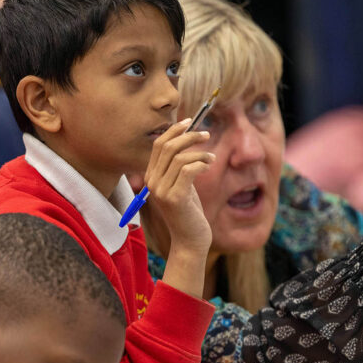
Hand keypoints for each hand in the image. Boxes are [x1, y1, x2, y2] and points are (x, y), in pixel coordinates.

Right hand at [146, 120, 213, 296]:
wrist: (190, 240)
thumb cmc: (189, 212)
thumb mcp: (182, 184)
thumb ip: (180, 165)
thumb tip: (189, 139)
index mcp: (151, 177)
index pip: (158, 145)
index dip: (173, 130)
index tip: (189, 122)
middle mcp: (152, 182)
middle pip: (167, 147)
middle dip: (189, 136)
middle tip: (206, 134)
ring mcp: (162, 191)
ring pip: (179, 157)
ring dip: (199, 152)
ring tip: (211, 158)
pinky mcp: (175, 198)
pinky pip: (188, 170)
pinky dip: (201, 163)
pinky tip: (209, 165)